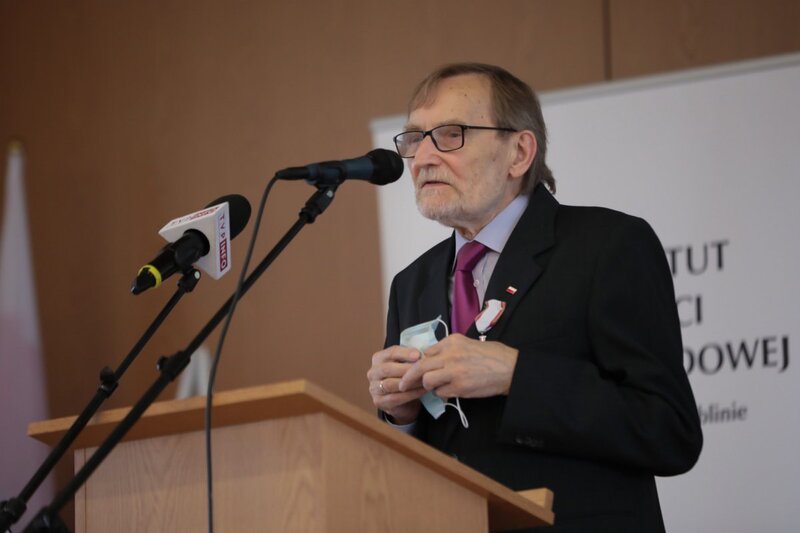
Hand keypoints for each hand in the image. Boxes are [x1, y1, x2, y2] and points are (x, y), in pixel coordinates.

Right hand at [367, 345, 426, 424]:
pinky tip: (422, 391)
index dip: (405, 353)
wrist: (404, 401)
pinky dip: (410, 394)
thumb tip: (421, 356)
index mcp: (378, 358)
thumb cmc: (406, 378)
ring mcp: (374, 388)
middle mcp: (373, 372)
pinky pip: (394, 398)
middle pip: (388, 369)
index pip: (390, 353)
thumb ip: (411, 358)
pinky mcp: (378, 401)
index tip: (419, 355)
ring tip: (424, 381)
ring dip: (410, 383)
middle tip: (423, 371)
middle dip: (407, 370)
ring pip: (390, 384)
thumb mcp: (408, 364)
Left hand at [398, 334, 517, 398]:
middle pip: (419, 366)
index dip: (419, 362)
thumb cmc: (493, 355)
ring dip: (428, 386)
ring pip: (427, 380)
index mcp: (452, 341)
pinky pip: (441, 392)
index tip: (416, 369)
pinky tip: (450, 391)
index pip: (426, 352)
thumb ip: (450, 349)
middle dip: (409, 376)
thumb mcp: (468, 343)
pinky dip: (442, 393)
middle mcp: (450, 354)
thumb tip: (432, 358)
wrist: (511, 368)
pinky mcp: (460, 386)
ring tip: (435, 387)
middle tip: (403, 383)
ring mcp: (454, 371)